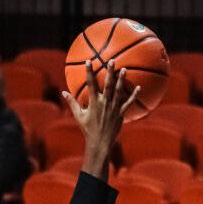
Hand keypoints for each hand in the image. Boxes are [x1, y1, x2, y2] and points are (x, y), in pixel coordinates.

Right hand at [63, 63, 139, 177]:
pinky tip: (139, 87)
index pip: (91, 84)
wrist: (100, 143)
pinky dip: (134, 95)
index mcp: (93, 103)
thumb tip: (63, 92)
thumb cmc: (88, 129)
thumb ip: (72, 103)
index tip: (89, 61)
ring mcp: (113, 108)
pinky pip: (128, 103)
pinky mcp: (120, 114)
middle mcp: (104, 103)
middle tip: (112, 61)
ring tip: (124, 69)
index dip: (89, 72)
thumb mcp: (78, 116)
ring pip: (119, 92)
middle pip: (108, 85)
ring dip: (122, 80)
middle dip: (109, 72)